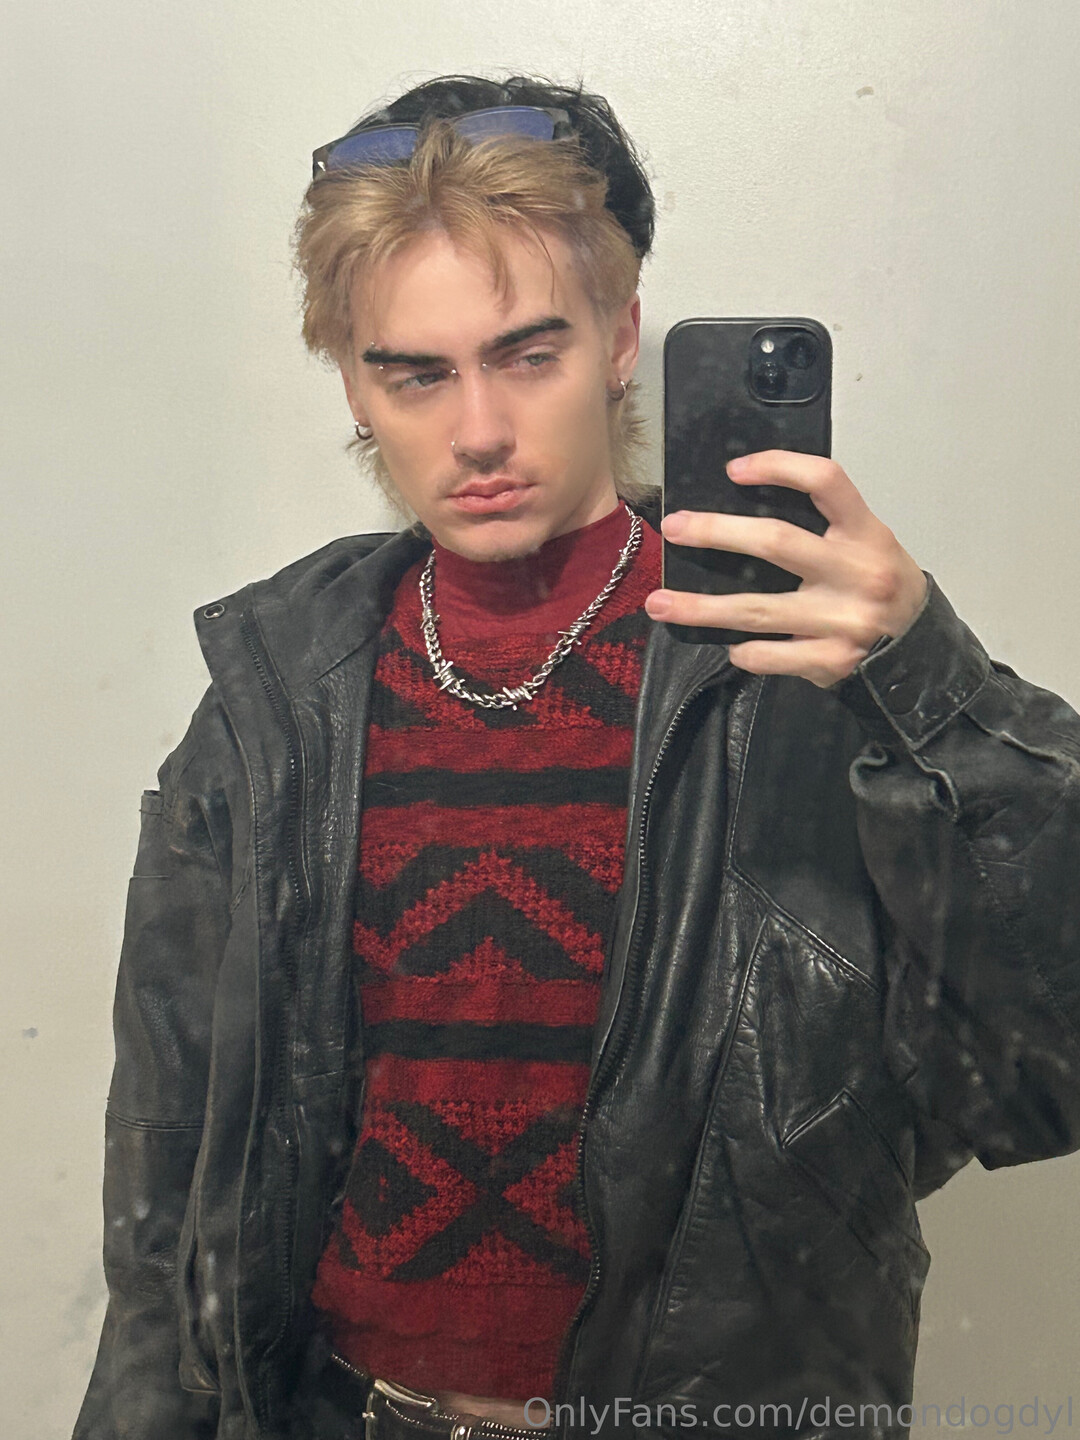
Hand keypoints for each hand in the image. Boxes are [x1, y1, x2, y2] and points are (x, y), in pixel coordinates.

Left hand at [644, 451, 928, 687]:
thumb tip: (745, 508)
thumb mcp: (871, 544)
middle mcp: (856, 574)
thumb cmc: (883, 589)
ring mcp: (842, 621)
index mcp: (867, 534)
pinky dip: (743, 651)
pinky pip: (768, 655)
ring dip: (701, 608)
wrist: (922, 654)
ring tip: (660, 603)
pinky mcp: (830, 661)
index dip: (780, 468)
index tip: (735, 470)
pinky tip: (728, 646)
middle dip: (717, 533)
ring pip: (756, 610)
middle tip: (677, 529)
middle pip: (776, 543)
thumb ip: (824, 526)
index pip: (826, 481)